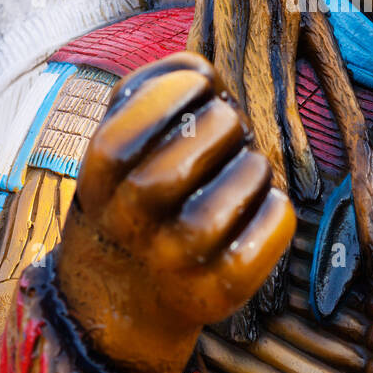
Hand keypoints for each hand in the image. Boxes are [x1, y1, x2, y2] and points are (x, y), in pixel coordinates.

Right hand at [56, 52, 295, 372]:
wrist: (117, 300)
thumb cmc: (130, 200)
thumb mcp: (114, 146)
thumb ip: (145, 93)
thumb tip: (200, 72)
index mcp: (96, 181)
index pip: (126, 132)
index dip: (174, 90)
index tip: (198, 87)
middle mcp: (130, 225)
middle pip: (189, 155)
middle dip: (224, 122)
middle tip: (229, 129)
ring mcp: (174, 263)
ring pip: (235, 191)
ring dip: (254, 165)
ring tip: (245, 169)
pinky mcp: (219, 292)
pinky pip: (267, 232)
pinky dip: (276, 209)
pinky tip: (261, 204)